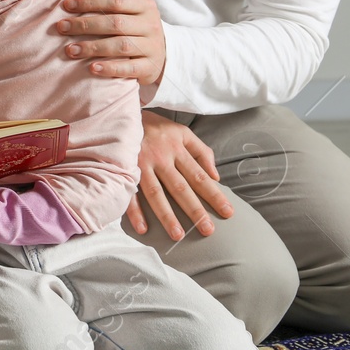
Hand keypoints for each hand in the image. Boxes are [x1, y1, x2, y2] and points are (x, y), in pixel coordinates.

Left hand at [58, 0, 165, 84]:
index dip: (90, 1)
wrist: (160, 52)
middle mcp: (150, 24)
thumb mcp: (132, 0)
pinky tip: (92, 68)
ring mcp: (151, 47)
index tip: (67, 5)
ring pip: (121, 46)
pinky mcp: (149, 68)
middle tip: (62, 27)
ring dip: (93, 48)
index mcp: (145, 4)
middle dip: (85, 25)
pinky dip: (110, 68)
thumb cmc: (136, 21)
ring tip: (70, 50)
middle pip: (116, 23)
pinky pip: (129, 69)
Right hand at [125, 110, 233, 239]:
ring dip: (166, 215)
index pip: (200, 176)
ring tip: (178, 235)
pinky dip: (135, 211)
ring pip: (156, 194)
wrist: (122, 114)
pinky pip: (129, 193)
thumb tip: (216, 176)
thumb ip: (202, 151)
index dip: (214, 195)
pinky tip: (143, 229)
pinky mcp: (124, 169)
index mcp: (177, 149)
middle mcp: (161, 158)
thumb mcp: (182, 132)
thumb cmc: (156, 127)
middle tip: (208, 230)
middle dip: (195, 210)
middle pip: (181, 188)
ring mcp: (141, 164)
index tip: (227, 212)